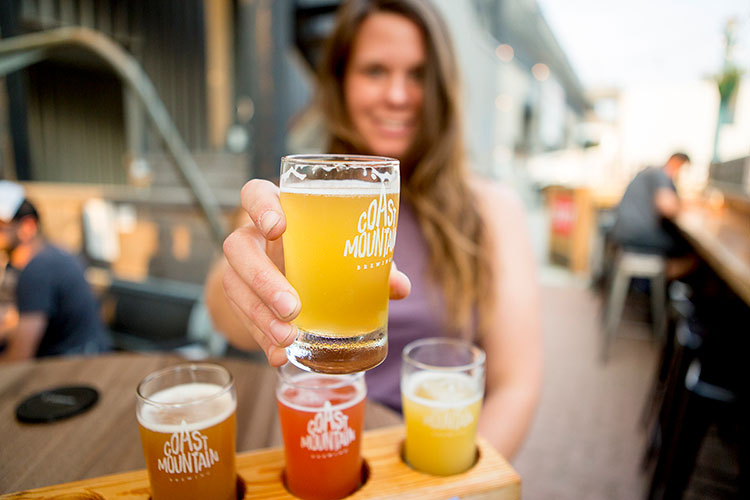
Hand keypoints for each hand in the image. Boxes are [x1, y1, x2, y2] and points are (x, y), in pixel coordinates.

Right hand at [222, 179, 410, 365]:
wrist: (290, 274)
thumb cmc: (325, 251)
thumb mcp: (345, 251)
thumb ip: (371, 262)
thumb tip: (400, 287)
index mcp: (278, 211)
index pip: (255, 193)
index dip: (260, 206)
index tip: (277, 228)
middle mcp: (252, 237)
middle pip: (239, 248)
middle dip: (263, 279)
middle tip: (292, 307)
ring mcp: (241, 268)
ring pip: (235, 286)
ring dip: (260, 316)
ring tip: (288, 338)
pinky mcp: (241, 299)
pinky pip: (242, 318)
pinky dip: (261, 339)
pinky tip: (279, 355)